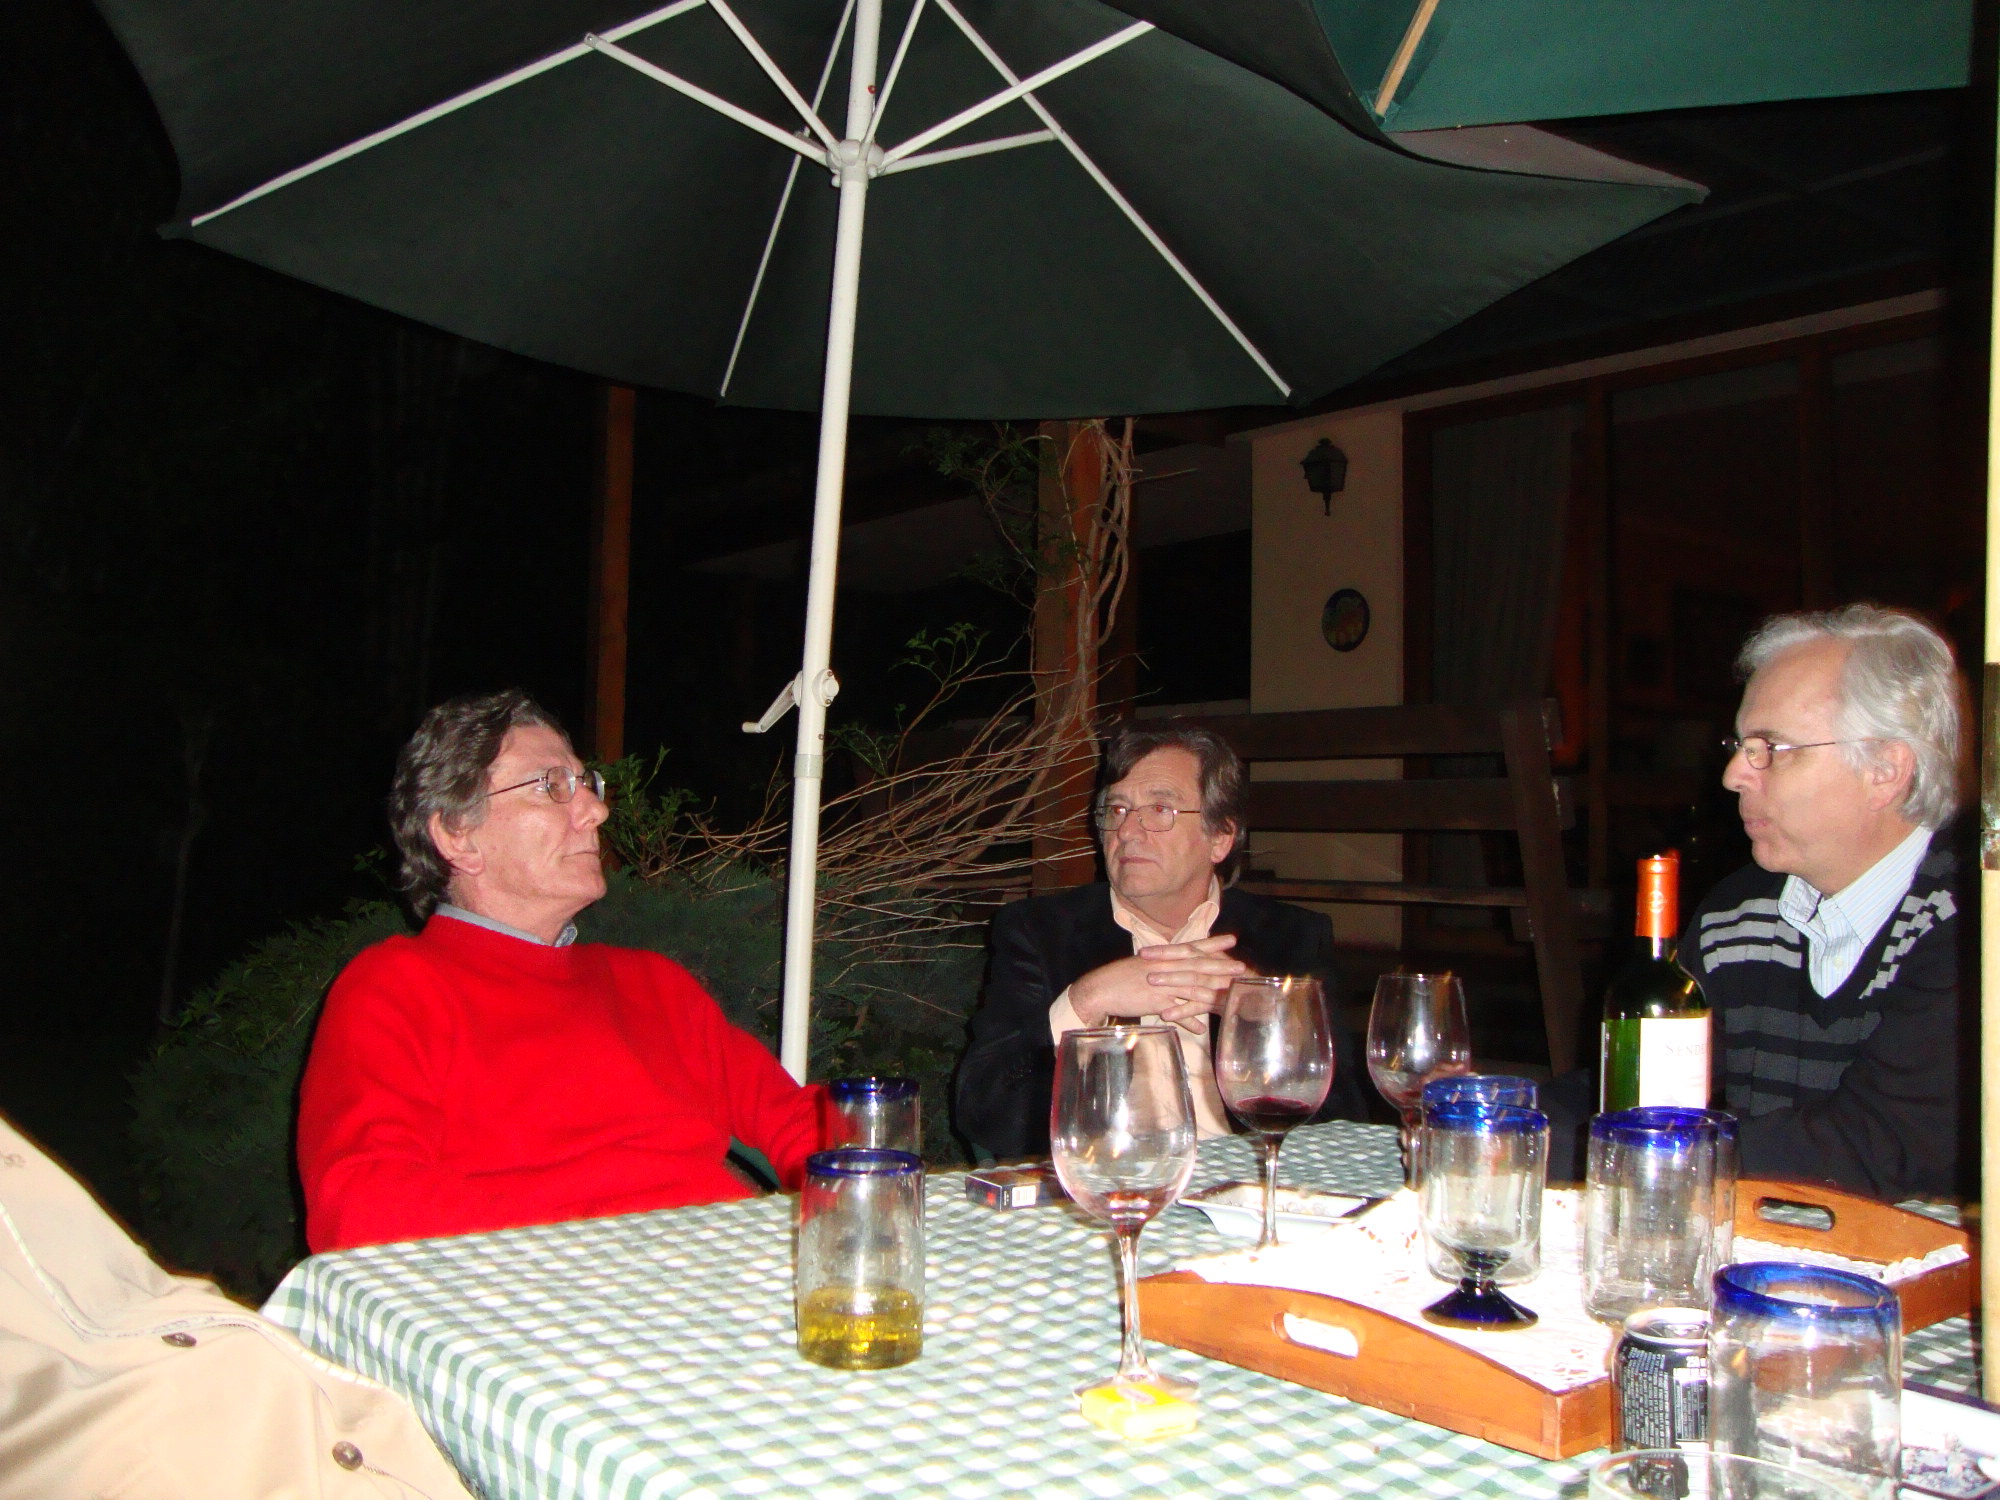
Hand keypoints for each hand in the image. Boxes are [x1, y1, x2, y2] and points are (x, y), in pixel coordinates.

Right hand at [1068, 934, 1246, 1033]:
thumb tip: (1175, 972)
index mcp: (1163, 957)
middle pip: (1198, 966)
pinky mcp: (1156, 1002)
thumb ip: (1162, 968)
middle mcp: (1165, 967)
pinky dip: (1190, 1020)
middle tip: (1241, 966)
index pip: (1192, 947)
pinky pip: (1178, 1012)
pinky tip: (1202, 1028)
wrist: (1100, 988)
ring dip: (1213, 992)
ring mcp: (1162, 984)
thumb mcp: (1143, 966)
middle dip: (1221, 966)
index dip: (1212, 944)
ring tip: (1230, 997)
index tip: (1230, 940)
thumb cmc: (1119, 977)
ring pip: (1193, 987)